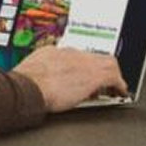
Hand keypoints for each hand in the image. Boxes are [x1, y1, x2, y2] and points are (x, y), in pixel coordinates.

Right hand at [13, 45, 128, 112]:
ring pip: (107, 63)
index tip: (84, 77)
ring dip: (112, 76)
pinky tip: (120, 93)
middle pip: (94, 57)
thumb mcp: (30, 72)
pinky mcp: (94, 76)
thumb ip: (38, 73)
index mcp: (53, 52)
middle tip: (104, 83)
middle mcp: (70, 54)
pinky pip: (114, 77)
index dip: (84, 68)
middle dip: (100, 69)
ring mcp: (83, 63)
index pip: (76, 57)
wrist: (28, 87)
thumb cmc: (25, 84)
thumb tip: (39, 81)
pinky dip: (119, 85)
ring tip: (115, 88)